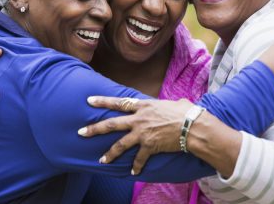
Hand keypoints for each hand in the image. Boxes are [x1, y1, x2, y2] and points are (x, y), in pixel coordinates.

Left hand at [78, 96, 192, 174]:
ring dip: (109, 153)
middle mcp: (139, 119)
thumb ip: (165, 105)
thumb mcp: (171, 103)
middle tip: (81, 132)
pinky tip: (133, 173)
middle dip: (94, 128)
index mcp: (143, 105)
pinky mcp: (150, 146)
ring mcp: (142, 133)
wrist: (193, 126)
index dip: (103, 101)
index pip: (119, 102)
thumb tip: (176, 103)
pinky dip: (136, 166)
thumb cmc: (186, 112)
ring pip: (120, 144)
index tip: (89, 100)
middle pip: (111, 124)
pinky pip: (139, 159)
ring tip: (101, 160)